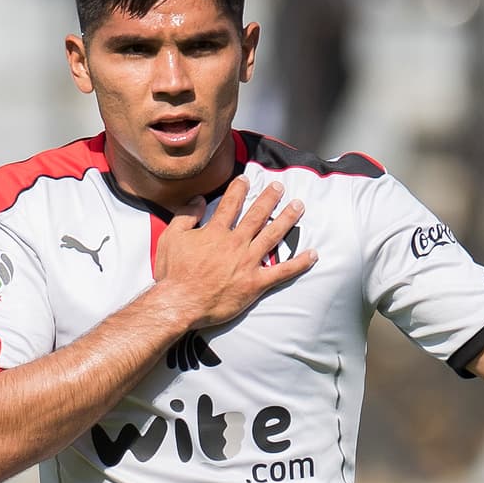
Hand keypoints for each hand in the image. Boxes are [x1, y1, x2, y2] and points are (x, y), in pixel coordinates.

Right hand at [153, 178, 316, 329]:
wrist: (180, 303)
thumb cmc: (173, 274)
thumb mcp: (171, 238)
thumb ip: (185, 216)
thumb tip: (197, 199)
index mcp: (216, 232)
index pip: (230, 204)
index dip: (239, 189)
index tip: (246, 179)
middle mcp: (235, 243)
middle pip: (257, 215)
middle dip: (270, 198)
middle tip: (279, 187)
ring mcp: (248, 263)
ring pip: (273, 236)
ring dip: (287, 219)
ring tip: (298, 206)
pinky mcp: (255, 284)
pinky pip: (282, 272)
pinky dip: (299, 263)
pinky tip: (313, 255)